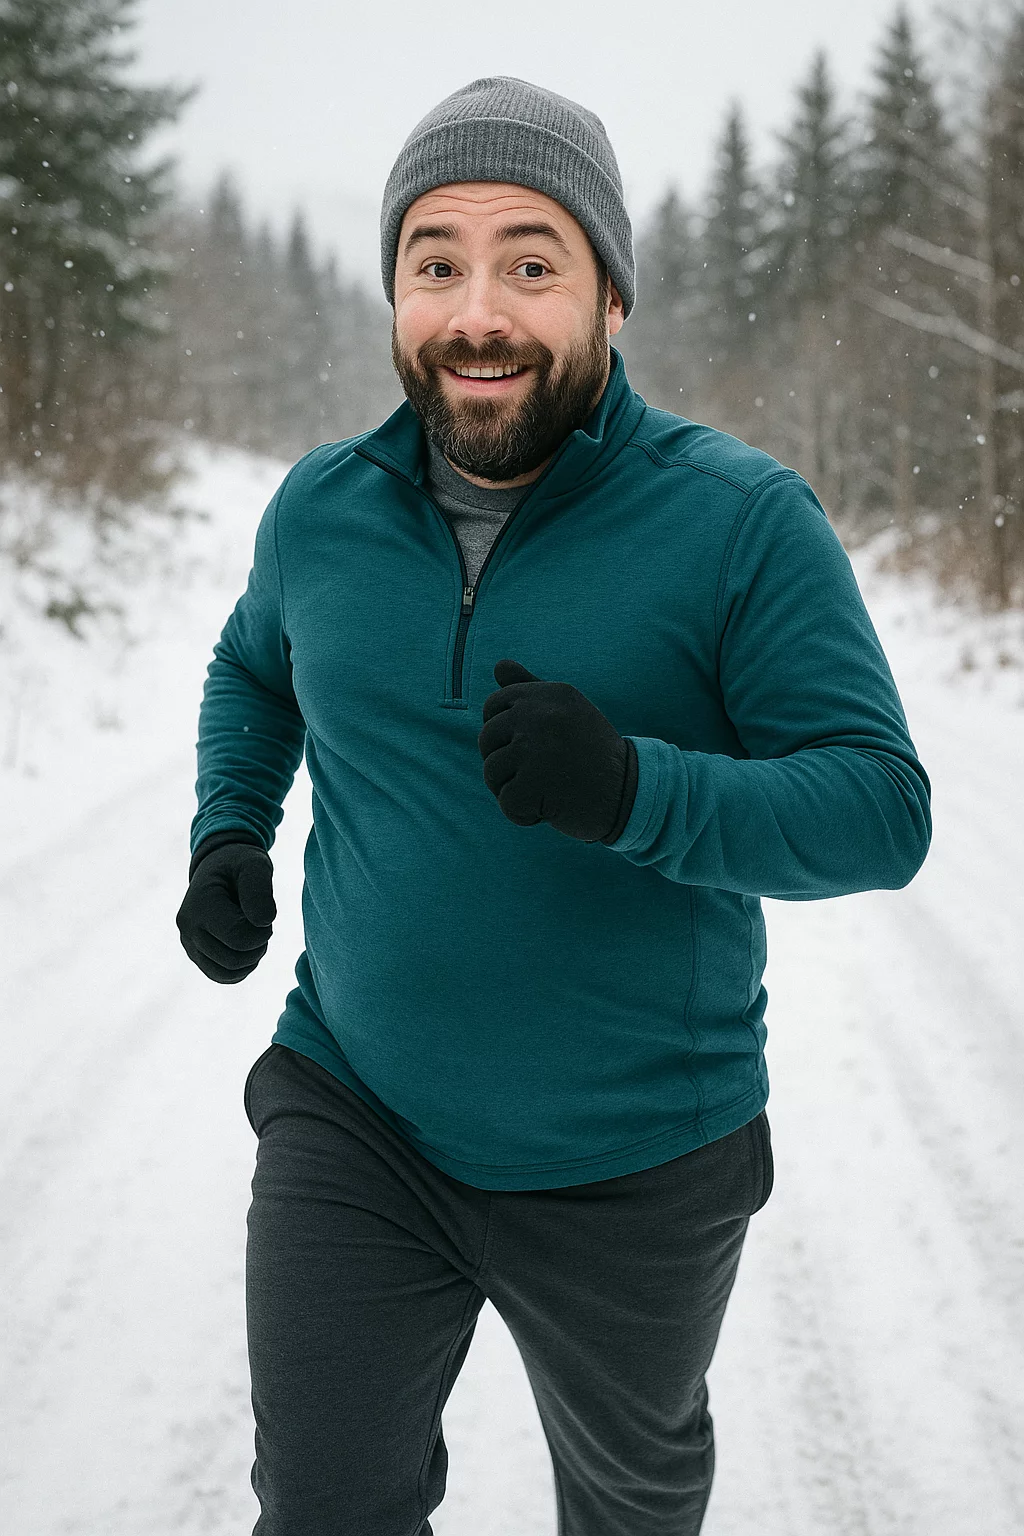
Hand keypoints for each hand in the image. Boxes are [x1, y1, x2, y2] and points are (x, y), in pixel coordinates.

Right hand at [176, 840, 275, 983]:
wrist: (219, 866)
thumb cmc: (240, 864)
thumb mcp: (255, 865)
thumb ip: (260, 889)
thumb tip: (263, 922)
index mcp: (199, 906)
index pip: (239, 939)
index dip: (262, 932)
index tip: (265, 913)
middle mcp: (188, 929)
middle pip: (234, 960)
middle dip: (258, 945)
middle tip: (262, 923)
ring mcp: (189, 944)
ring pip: (228, 973)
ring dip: (251, 958)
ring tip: (253, 932)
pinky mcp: (196, 955)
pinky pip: (222, 976)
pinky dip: (241, 967)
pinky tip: (247, 945)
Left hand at [478, 658, 632, 842]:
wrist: (629, 794)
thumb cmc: (591, 755)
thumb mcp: (566, 712)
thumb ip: (530, 688)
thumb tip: (499, 664)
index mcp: (549, 694)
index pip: (493, 706)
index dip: (503, 733)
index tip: (532, 746)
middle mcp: (541, 715)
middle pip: (487, 740)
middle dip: (506, 763)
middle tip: (544, 772)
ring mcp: (536, 749)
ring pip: (491, 772)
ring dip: (514, 790)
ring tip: (548, 788)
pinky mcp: (534, 784)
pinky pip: (507, 802)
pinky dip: (524, 814)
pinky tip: (552, 806)